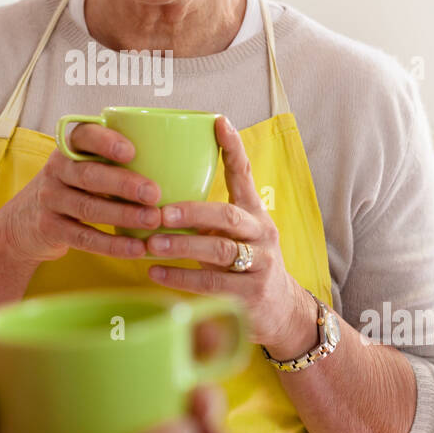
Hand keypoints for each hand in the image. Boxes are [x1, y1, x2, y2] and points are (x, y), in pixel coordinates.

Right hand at [0, 122, 163, 266]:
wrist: (24, 223)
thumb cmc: (73, 188)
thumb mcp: (85, 166)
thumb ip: (115, 160)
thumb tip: (180, 160)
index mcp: (69, 148)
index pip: (84, 136)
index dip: (106, 142)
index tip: (132, 151)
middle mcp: (56, 170)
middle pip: (89, 175)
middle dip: (124, 184)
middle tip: (155, 193)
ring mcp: (51, 200)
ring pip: (88, 207)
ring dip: (123, 214)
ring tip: (153, 220)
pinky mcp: (51, 228)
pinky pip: (84, 238)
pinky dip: (112, 245)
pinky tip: (136, 249)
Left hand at [147, 116, 315, 359]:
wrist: (281, 311)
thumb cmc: (248, 264)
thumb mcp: (239, 234)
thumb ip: (211, 215)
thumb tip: (161, 191)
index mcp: (255, 213)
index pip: (246, 175)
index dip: (234, 148)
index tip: (219, 122)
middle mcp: (261, 235)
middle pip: (228, 217)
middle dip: (192, 212)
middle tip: (160, 212)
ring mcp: (260, 266)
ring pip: (220, 252)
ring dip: (183, 247)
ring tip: (151, 243)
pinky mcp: (250, 296)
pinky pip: (212, 285)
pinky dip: (181, 279)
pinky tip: (155, 273)